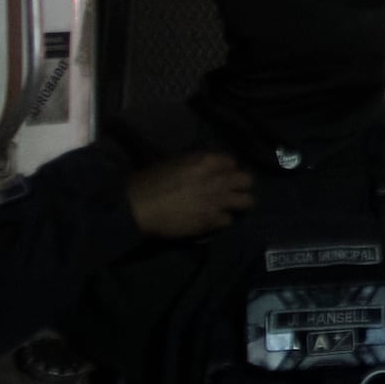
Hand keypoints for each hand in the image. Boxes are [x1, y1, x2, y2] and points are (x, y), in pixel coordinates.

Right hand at [123, 149, 255, 239]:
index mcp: (207, 162)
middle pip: (247, 180)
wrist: (138, 208)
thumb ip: (196, 164)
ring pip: (247, 201)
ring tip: (227, 208)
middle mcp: (218, 180)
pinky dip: (220, 221)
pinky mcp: (212, 221)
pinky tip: (210, 221)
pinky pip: (228, 221)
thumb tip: (206, 168)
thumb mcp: (173, 163)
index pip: (231, 163)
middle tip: (229, 192)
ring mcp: (217, 201)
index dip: (225, 170)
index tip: (219, 176)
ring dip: (237, 204)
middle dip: (240, 186)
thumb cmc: (148, 183)